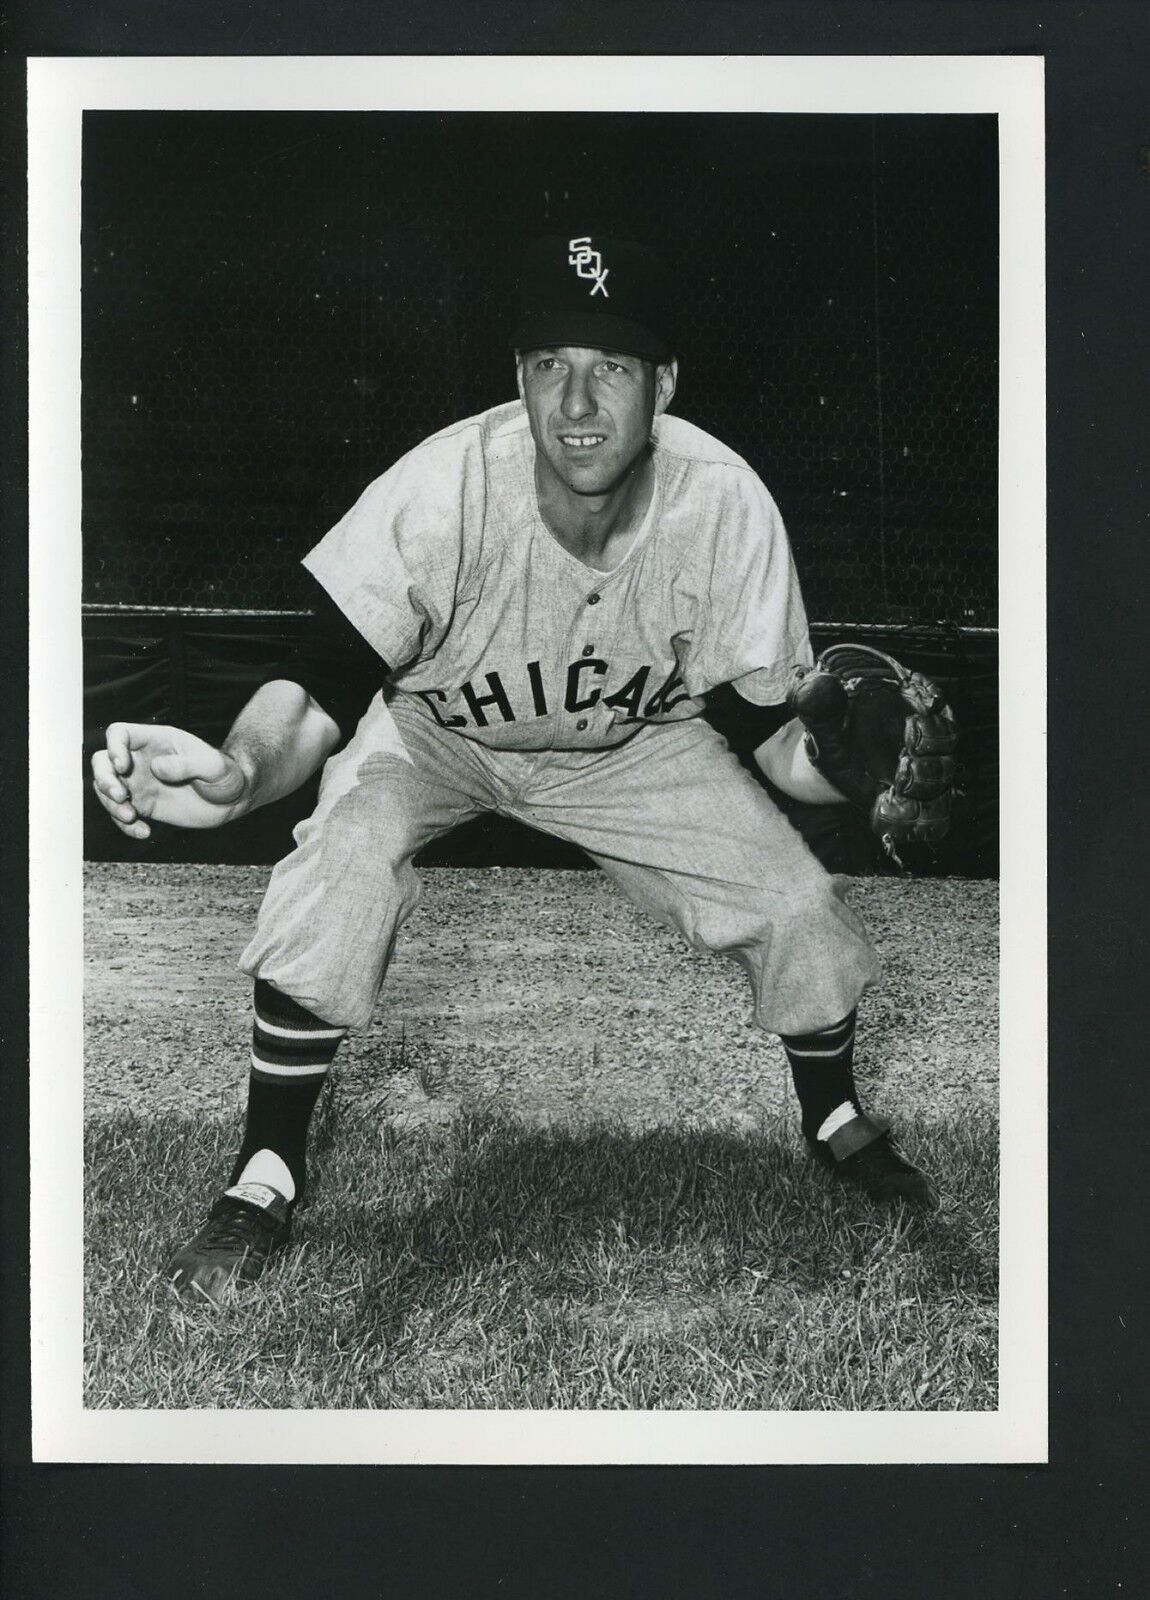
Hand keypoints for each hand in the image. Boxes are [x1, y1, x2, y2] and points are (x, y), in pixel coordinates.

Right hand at [90, 722, 250, 838]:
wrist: (232, 799)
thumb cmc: (226, 774)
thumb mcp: (213, 766)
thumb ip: (187, 764)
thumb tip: (156, 768)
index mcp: (156, 740)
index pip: (119, 733)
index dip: (114, 747)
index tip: (123, 766)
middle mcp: (141, 759)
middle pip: (103, 761)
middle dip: (103, 779)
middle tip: (120, 796)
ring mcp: (140, 782)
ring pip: (106, 789)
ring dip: (110, 804)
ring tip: (132, 817)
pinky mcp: (143, 805)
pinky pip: (121, 814)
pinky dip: (125, 825)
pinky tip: (144, 832)